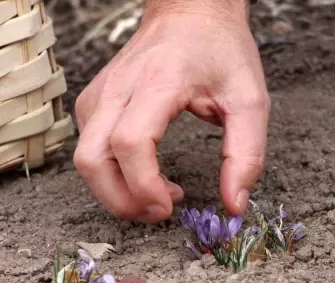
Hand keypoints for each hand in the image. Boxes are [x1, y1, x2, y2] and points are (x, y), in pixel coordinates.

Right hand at [73, 0, 269, 222]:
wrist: (191, 11)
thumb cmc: (221, 51)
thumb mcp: (250, 101)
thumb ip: (246, 155)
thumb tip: (234, 205)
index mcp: (158, 82)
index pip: (130, 143)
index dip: (144, 185)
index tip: (171, 205)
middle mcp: (118, 87)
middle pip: (92, 160)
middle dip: (123, 201)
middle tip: (163, 210)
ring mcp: (100, 94)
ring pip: (84, 159)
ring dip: (115, 192)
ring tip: (159, 195)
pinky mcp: (94, 102)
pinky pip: (89, 149)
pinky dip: (111, 175)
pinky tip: (145, 174)